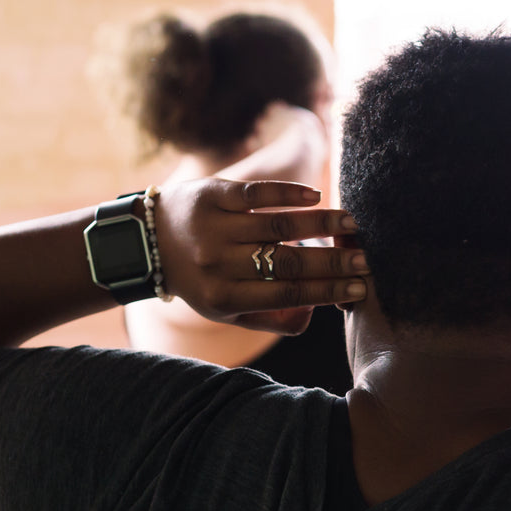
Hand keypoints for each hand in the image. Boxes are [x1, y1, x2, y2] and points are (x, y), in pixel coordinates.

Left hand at [152, 178, 365, 333]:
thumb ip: (268, 317)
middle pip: (286, 262)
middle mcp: (219, 263)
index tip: (359, 287)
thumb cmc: (197, 280)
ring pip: (277, 225)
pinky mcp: (214, 194)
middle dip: (331, 263)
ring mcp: (216, 226)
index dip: (327, 291)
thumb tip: (315, 312)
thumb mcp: (224, 310)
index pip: (287, 294)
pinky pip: (257, 193)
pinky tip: (315, 197)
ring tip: (350, 225)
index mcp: (224, 297)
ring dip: (319, 224)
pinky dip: (288, 195)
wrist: (146, 241)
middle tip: (364, 261)